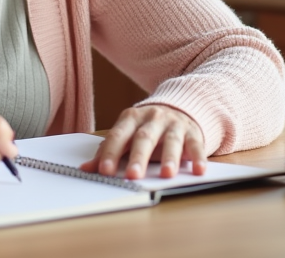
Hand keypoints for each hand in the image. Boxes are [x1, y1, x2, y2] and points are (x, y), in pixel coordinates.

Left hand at [79, 105, 205, 179]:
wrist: (179, 107)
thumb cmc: (147, 128)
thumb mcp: (127, 136)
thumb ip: (108, 151)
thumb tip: (85, 170)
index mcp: (131, 118)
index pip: (118, 136)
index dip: (111, 153)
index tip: (104, 170)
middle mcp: (153, 118)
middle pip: (144, 138)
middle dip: (138, 158)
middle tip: (132, 176)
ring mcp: (174, 124)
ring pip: (171, 141)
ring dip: (169, 158)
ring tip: (166, 174)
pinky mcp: (193, 132)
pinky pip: (196, 145)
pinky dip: (198, 158)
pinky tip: (198, 170)